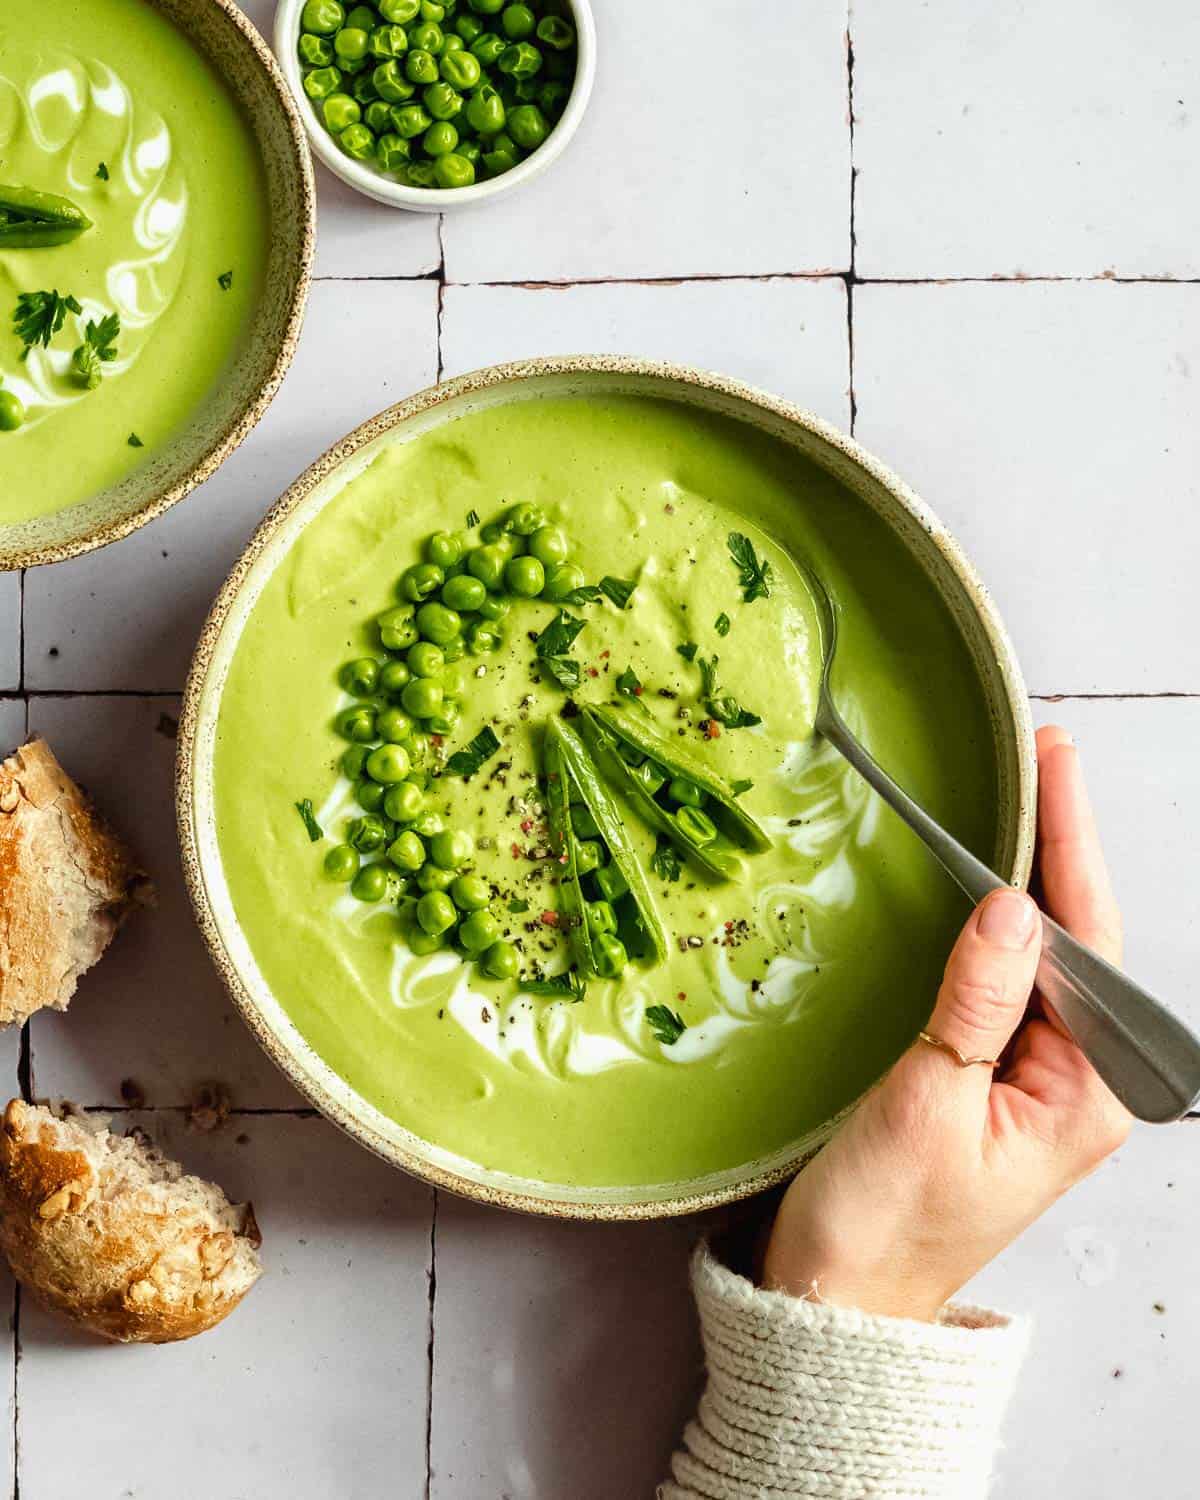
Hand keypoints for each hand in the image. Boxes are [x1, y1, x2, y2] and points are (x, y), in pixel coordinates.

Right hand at [762, 726, 1131, 1320]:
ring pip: (1047, 957)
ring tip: (1024, 795)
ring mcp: (1038, 1081)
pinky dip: (999, 924)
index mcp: (1084, 1094)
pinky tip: (988, 881)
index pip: (1088, 944)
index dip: (1070, 845)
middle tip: (1041, 755)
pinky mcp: (995, 1079)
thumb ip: (976, 1002)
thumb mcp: (925, 1105)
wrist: (837, 1300)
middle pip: (1080, 941)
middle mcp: (1077, 1082)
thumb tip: (1012, 903)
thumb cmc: (881, 1221)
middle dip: (1062, 845)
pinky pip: (1010, 984)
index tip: (1054, 764)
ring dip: (1033, 876)